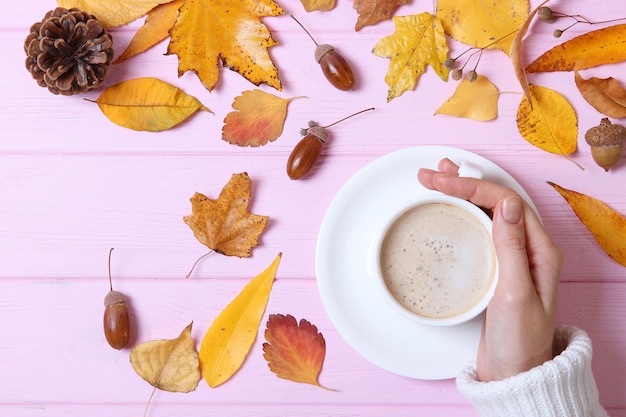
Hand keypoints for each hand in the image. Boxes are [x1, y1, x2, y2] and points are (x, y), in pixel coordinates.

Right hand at [417, 158, 562, 381]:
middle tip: (431, 173)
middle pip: (494, 201)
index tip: (441, 181)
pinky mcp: (495, 266)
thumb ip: (512, 247)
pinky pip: (478, 229)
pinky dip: (461, 212)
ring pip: (486, 211)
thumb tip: (507, 203)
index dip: (471, 185)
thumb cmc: (519, 340)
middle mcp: (527, 247)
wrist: (514, 372)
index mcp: (539, 249)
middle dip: (462, 182)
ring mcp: (510, 256)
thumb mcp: (515, 294)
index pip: (504, 201)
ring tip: (438, 176)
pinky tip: (449, 206)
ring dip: (462, 191)